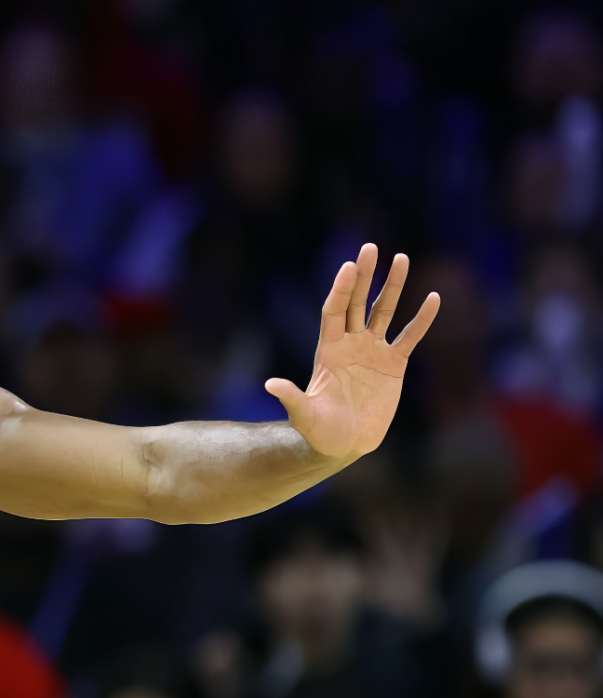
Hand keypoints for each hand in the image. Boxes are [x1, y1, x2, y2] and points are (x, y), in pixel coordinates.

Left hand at [265, 244, 441, 458]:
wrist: (345, 444)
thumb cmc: (320, 431)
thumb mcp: (305, 415)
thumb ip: (292, 398)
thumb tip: (270, 385)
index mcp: (328, 350)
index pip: (334, 311)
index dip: (341, 290)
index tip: (348, 266)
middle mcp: (350, 344)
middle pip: (357, 302)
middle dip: (364, 276)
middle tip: (370, 247)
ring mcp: (373, 351)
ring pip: (384, 311)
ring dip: (393, 286)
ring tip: (401, 258)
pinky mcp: (394, 364)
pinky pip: (410, 336)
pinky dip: (422, 319)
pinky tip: (433, 298)